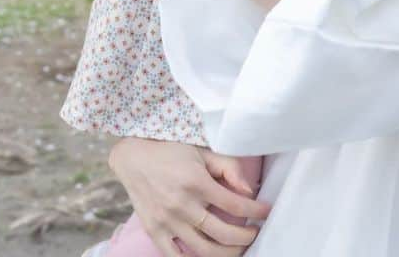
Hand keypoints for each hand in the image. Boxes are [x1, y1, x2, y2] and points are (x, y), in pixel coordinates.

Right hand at [108, 137, 270, 256]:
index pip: (236, 205)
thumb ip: (228, 167)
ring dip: (229, 253)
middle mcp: (182, 204)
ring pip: (205, 251)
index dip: (257, 211)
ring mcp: (167, 220)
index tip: (265, 212)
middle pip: (224, 234)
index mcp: (196, 182)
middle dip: (247, 237)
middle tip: (253, 232)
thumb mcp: (201, 152)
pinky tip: (208, 255)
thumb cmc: (169, 152)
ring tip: (237, 246)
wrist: (132, 157)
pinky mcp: (154, 230)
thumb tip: (249, 191)